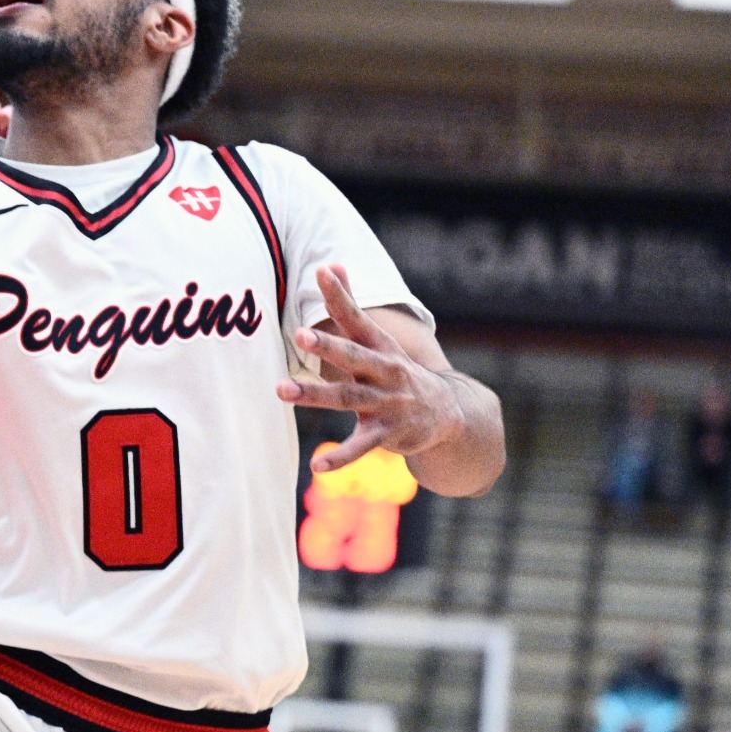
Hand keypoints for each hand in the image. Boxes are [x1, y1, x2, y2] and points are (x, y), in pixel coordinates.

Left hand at [279, 265, 464, 474]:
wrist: (449, 416)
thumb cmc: (398, 372)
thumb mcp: (379, 340)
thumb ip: (351, 305)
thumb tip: (332, 264)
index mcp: (380, 347)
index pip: (358, 317)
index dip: (340, 295)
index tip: (322, 271)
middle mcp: (384, 372)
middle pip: (353, 356)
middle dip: (327, 345)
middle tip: (300, 333)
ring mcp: (386, 404)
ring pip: (347, 398)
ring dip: (314, 394)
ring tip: (281, 390)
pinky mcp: (387, 435)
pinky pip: (360, 446)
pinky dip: (340, 458)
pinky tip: (318, 467)